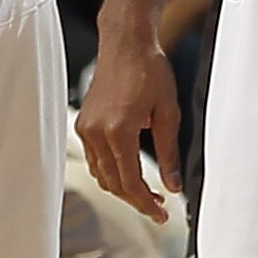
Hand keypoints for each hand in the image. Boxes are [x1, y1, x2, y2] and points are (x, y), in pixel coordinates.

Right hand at [72, 25, 183, 223]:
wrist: (126, 43)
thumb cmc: (150, 70)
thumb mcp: (168, 113)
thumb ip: (169, 153)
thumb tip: (173, 185)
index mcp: (119, 131)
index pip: (131, 182)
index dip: (147, 203)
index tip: (162, 214)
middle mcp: (97, 132)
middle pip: (113, 183)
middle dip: (136, 200)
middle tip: (158, 207)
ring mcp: (87, 128)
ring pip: (101, 174)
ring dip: (122, 188)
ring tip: (148, 192)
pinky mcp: (84, 123)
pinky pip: (95, 159)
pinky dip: (111, 171)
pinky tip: (129, 171)